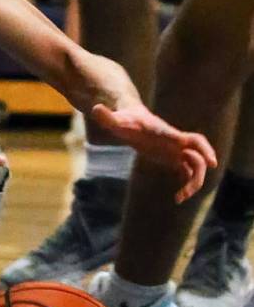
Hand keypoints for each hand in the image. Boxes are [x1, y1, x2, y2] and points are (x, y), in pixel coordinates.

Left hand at [91, 102, 217, 202]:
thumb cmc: (124, 119)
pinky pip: (187, 173)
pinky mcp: (172, 158)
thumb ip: (107, 117)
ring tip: (179, 198)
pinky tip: (177, 198)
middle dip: (202, 169)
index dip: (204, 149)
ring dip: (193, 183)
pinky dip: (186, 185)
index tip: (212, 162)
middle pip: (198, 154)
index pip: (191, 139)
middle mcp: (175, 142)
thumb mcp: (115, 119)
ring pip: (195, 167)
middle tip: (195, 186)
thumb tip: (95, 108)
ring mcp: (175, 150)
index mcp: (166, 133)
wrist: (129, 118)